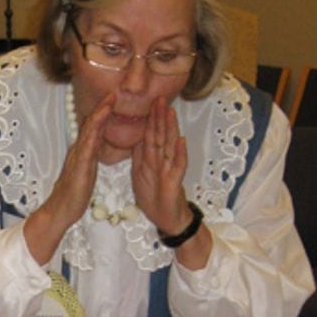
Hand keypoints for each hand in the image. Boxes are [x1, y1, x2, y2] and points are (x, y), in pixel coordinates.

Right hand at [24, 93, 112, 263]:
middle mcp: (79, 151)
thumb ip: (91, 155)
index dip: (103, 112)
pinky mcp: (79, 168)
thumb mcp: (87, 170)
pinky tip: (99, 127)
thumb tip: (98, 142)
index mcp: (83, 152)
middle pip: (91, 124)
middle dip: (102, 108)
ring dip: (99, 116)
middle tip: (113, 92)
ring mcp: (78, 158)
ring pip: (89, 132)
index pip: (94, 128)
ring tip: (109, 102)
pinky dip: (94, 136)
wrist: (61, 210)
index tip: (113, 98)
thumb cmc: (74, 194)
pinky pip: (87, 149)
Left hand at [131, 96, 190, 235]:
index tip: (147, 101)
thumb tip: (134, 139)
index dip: (148, 119)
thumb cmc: (155, 197)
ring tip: (170, 112)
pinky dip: (179, 153)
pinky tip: (181, 141)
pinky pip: (178, 165)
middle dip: (159, 117)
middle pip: (160, 135)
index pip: (149, 134)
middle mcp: (162, 161)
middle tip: (159, 98)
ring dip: (170, 128)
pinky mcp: (174, 181)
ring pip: (169, 145)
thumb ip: (139, 156)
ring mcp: (169, 169)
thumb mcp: (141, 174)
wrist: (166, 219)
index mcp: (151, 159)